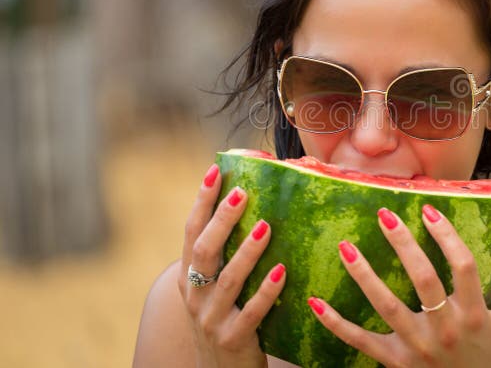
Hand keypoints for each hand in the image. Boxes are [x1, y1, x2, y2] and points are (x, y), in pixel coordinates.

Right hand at [177, 163, 286, 367]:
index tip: (215, 170)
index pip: (191, 232)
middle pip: (205, 251)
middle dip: (222, 220)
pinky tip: (283, 273)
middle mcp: (195, 295)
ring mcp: (211, 319)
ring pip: (228, 280)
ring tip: (266, 227)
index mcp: (188, 276)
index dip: (202, 201)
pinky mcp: (233, 339)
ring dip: (247, 252)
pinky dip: (267, 292)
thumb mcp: (213, 287)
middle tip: (242, 193)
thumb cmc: (223, 317)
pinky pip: (252, 313)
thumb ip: (224, 253)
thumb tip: (250, 203)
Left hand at [307, 204, 490, 367]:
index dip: (446, 237)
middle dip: (402, 245)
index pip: (462, 268)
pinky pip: (361, 341)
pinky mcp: (394, 361)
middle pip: (422, 281)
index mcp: (475, 315)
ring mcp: (417, 347)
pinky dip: (335, 323)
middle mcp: (445, 328)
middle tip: (384, 214)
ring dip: (364, 276)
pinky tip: (315, 300)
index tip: (428, 210)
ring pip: (387, 306)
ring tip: (345, 246)